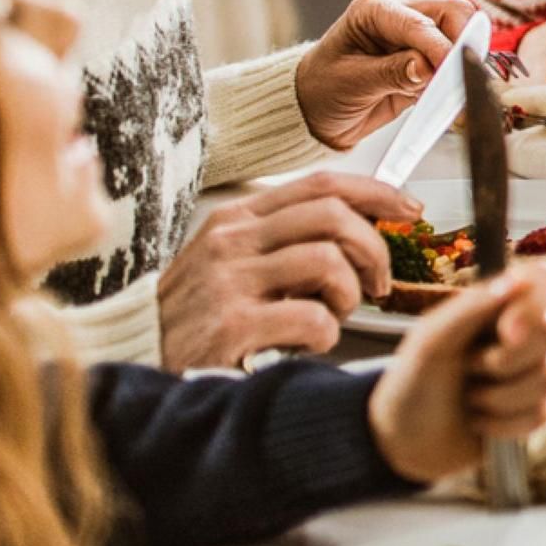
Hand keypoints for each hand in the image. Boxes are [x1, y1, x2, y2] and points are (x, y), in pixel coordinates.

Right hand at [155, 170, 417, 367]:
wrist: (138, 360)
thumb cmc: (198, 316)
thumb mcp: (234, 262)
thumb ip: (287, 240)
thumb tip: (361, 229)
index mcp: (237, 220)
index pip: (322, 184)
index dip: (376, 192)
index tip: (408, 209)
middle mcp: (231, 241)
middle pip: (333, 215)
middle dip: (374, 248)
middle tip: (377, 284)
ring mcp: (228, 281)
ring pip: (328, 261)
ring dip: (348, 294)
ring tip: (333, 315)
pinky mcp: (232, 325)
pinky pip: (313, 318)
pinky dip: (326, 334)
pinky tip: (308, 343)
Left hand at [295, 0, 476, 147]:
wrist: (315, 113)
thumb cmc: (322, 90)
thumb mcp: (351, 82)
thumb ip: (391, 73)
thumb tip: (428, 68)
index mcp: (375, 11)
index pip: (420, 22)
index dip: (440, 46)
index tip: (452, 70)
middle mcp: (400, 17)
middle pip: (452, 16)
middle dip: (462, 45)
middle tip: (464, 77)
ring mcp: (415, 40)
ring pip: (460, 38)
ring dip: (463, 64)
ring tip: (457, 93)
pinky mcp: (426, 63)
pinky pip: (453, 66)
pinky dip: (457, 81)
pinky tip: (451, 99)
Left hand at [365, 260, 545, 483]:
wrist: (404, 442)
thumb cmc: (412, 384)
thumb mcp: (430, 342)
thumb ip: (471, 308)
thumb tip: (518, 279)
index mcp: (498, 306)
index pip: (545, 279)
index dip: (535, 305)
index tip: (505, 332)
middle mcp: (524, 334)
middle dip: (505, 362)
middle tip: (468, 370)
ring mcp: (535, 373)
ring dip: (499, 397)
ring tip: (469, 400)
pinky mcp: (539, 410)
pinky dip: (507, 423)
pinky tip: (481, 423)